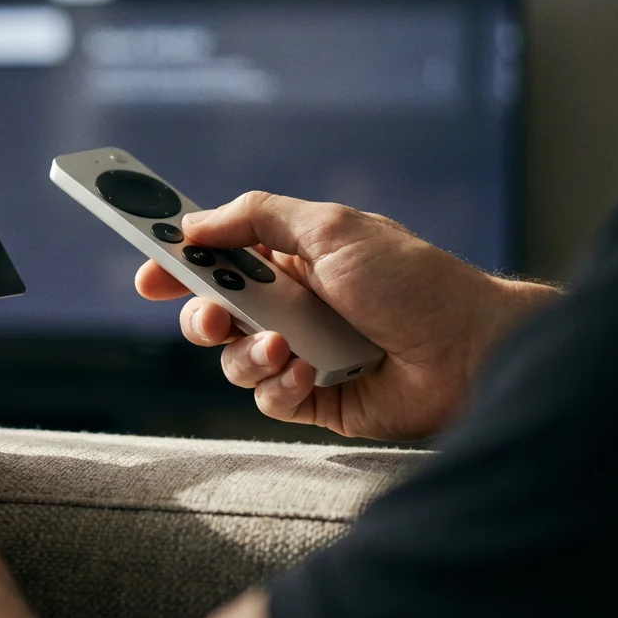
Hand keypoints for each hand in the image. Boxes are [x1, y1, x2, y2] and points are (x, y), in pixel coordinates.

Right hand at [136, 191, 558, 440]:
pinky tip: (311, 375)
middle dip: (199, 316)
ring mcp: (300, 353)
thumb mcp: (331, 228)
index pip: (218, 257)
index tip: (147, 273)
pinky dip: (279, 386)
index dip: (179, 264)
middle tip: (210, 318)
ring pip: (233, 359)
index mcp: (292, 258)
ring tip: (285, 349)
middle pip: (212, 312)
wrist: (471, 351)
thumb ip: (257, 218)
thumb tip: (195, 222)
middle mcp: (291, 305)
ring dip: (247, 355)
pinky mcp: (313, 400)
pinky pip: (266, 398)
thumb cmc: (412, 281)